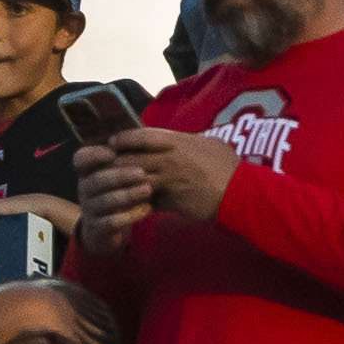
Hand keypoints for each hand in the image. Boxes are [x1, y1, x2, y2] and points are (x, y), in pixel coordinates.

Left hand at [71, 123, 241, 249]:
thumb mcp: (210, 145)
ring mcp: (168, 178)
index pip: (141, 136)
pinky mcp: (171, 199)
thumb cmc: (229, 167)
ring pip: (134, 180)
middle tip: (103, 170)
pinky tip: (128, 207)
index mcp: (178, 141)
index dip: (124, 140)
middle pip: (130, 158)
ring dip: (121, 186)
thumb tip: (182, 141)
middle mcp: (169, 157)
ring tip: (110, 189)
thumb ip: (190, 143)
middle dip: (114, 164)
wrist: (240, 193)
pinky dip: (136, 204)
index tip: (113, 144)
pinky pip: (146, 201)